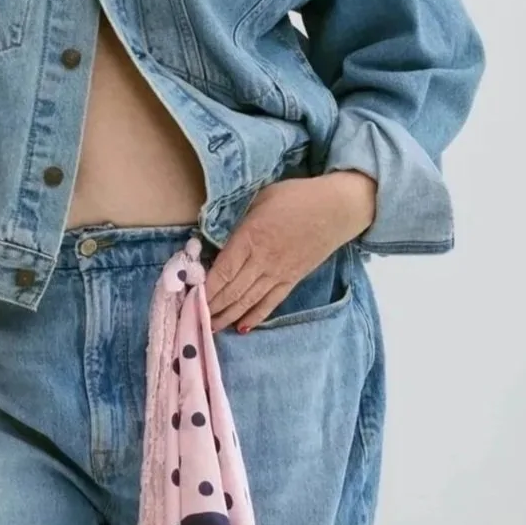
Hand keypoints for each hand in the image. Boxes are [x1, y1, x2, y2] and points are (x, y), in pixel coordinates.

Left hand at [203, 172, 375, 331]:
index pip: (223, 271)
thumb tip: (218, 234)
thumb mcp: (260, 198)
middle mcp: (263, 261)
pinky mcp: (292, 279)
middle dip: (210, 307)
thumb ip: (239, 219)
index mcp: (251, 238)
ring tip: (209, 328)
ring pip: (248, 301)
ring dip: (227, 316)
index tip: (188, 299)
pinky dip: (255, 316)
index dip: (205, 289)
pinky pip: (270, 303)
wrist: (337, 208)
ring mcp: (279, 273)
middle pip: (232, 291)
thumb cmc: (296, 196)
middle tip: (191, 318)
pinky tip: (242, 327)